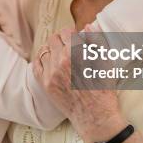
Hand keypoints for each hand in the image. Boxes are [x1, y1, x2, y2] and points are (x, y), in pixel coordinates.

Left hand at [33, 28, 126, 142]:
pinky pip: (36, 65)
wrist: (95, 116)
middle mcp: (60, 61)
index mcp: (76, 53)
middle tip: (68, 46)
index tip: (76, 38)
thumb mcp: (106, 62)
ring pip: (45, 50)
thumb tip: (88, 26)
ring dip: (52, 50)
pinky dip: (42, 60)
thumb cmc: (104, 89)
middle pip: (53, 39)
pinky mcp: (45, 84)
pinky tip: (50, 62)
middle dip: (62, 40)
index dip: (72, 34)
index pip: (66, 32)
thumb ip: (96, 41)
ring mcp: (50, 73)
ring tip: (60, 55)